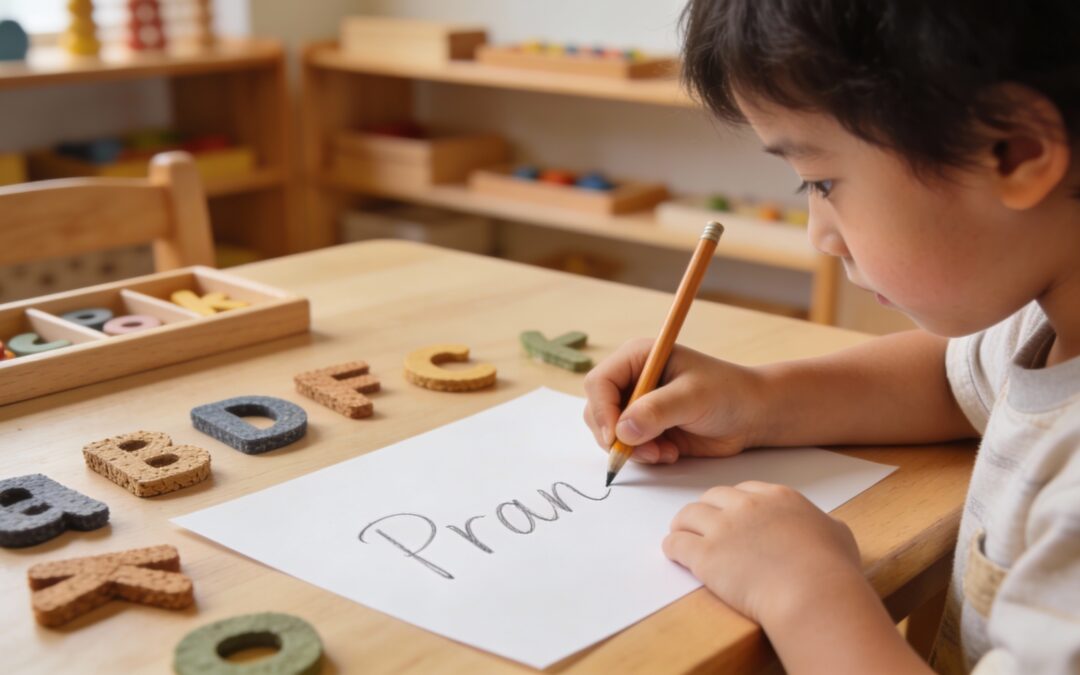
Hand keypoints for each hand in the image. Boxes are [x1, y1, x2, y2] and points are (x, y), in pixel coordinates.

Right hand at [583, 338, 766, 462]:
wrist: (752, 416)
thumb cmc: (728, 393)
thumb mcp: (693, 397)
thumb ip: (657, 411)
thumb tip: (622, 430)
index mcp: (638, 358)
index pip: (600, 383)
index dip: (601, 410)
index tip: (616, 436)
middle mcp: (632, 380)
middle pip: (597, 410)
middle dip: (615, 435)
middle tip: (646, 451)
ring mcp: (637, 406)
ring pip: (609, 433)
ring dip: (632, 449)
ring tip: (664, 452)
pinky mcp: (645, 429)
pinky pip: (627, 448)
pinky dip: (643, 456)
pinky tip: (670, 453)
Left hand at [663, 481, 863, 626]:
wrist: (813, 593)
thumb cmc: (832, 571)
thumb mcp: (839, 535)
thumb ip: (825, 525)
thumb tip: (825, 527)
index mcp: (778, 498)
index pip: (745, 491)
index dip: (733, 503)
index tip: (729, 514)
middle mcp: (748, 505)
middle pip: (713, 497)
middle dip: (706, 510)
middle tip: (701, 524)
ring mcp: (723, 528)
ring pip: (688, 514)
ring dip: (683, 525)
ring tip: (680, 535)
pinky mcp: (705, 554)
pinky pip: (677, 543)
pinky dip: (672, 547)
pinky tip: (674, 553)